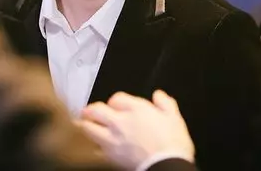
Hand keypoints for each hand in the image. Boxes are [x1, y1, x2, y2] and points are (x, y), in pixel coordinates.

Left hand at [79, 90, 194, 169]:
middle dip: (91, 110)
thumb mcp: (175, 118)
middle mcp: (120, 122)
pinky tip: (95, 147)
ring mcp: (112, 140)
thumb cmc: (172, 143)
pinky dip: (94, 147)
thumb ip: (165, 103)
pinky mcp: (110, 156)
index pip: (116, 98)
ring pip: (89, 129)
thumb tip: (159, 95)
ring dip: (86, 126)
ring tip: (85, 125)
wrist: (167, 166)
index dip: (115, 101)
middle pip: (95, 111)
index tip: (116, 105)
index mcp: (136, 109)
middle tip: (89, 112)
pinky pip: (95, 149)